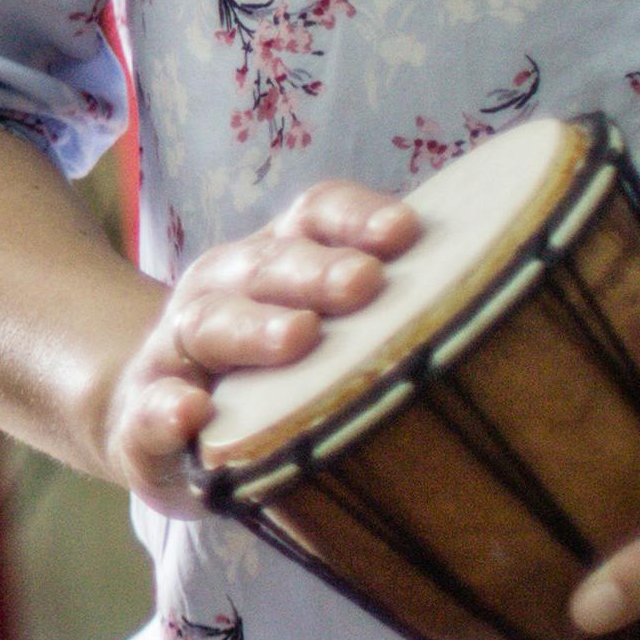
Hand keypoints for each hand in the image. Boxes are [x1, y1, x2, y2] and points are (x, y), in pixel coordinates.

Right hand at [99, 181, 419, 517]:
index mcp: (271, 263)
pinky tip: (188, 412)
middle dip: (314, 270)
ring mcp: (172, 353)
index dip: (356, 218)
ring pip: (207, 325)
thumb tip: (499, 283)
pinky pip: (145, 414)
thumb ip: (376, 298)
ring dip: (252, 328)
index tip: (406, 233)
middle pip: (263, 265)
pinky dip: (163, 411)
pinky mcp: (140, 422)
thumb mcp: (313, 317)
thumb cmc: (266, 373)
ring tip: (297, 336)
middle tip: (365, 283)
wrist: (148, 412)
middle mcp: (219, 293)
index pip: (313, 217)